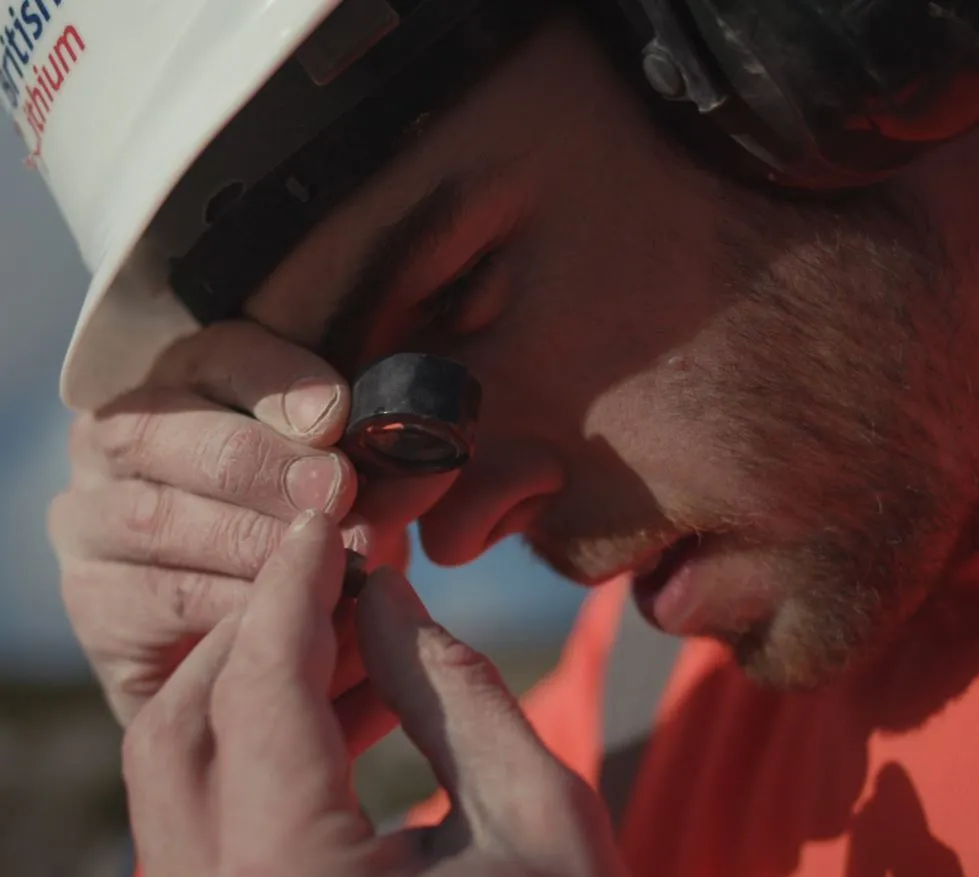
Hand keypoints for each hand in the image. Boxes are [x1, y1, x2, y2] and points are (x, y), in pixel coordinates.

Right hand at [48, 321, 437, 748]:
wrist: (251, 641)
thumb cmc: (305, 536)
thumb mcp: (346, 489)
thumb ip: (375, 471)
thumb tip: (419, 467)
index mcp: (182, 387)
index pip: (219, 357)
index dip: (277, 381)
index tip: (336, 416)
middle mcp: (116, 444)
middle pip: (174, 435)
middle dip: (266, 467)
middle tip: (337, 497)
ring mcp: (91, 524)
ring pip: (158, 518)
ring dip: (254, 540)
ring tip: (329, 562)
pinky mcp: (96, 605)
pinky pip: (155, 600)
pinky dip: (229, 606)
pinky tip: (285, 614)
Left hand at [124, 510, 627, 876]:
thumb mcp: (538, 815)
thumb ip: (454, 689)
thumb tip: (384, 592)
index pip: (262, 693)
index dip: (293, 588)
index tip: (327, 521)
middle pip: (183, 727)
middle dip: (259, 626)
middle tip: (339, 570)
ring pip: (180, 769)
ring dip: (258, 678)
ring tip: (357, 628)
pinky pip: (211, 810)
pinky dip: (263, 738)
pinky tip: (346, 699)